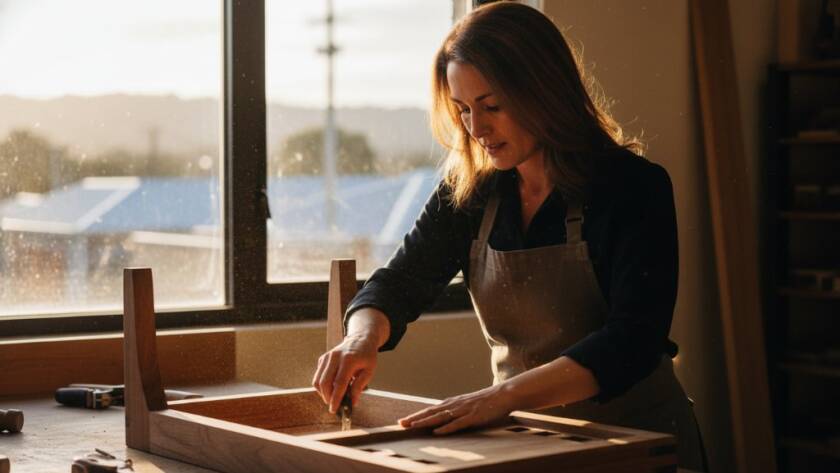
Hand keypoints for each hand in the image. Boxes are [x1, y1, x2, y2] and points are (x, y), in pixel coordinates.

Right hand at [312, 333, 378, 413]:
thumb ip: (359, 386)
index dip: (336, 398)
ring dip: (323, 393)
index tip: (335, 409)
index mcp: (349, 359)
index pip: (339, 383)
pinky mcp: (322, 358)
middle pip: (325, 382)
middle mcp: (335, 357)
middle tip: (334, 406)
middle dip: (327, 398)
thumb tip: (352, 402)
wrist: (360, 339)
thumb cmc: (367, 356)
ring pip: (318, 380)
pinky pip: (318, 376)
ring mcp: (327, 357)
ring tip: (332, 398)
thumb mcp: (369, 371)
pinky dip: (322, 386)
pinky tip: (331, 388)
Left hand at [398, 384, 514, 434]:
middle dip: (415, 418)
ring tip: (412, 426)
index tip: (404, 421)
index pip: (431, 409)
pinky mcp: (473, 416)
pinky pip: (458, 423)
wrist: (504, 394)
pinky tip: (437, 431)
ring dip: (425, 422)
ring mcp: (464, 410)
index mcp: (453, 402)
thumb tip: (445, 418)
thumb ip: (456, 410)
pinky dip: (446, 428)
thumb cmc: (487, 401)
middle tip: (401, 423)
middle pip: (431, 412)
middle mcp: (455, 405)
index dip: (417, 415)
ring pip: (440, 417)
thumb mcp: (468, 404)